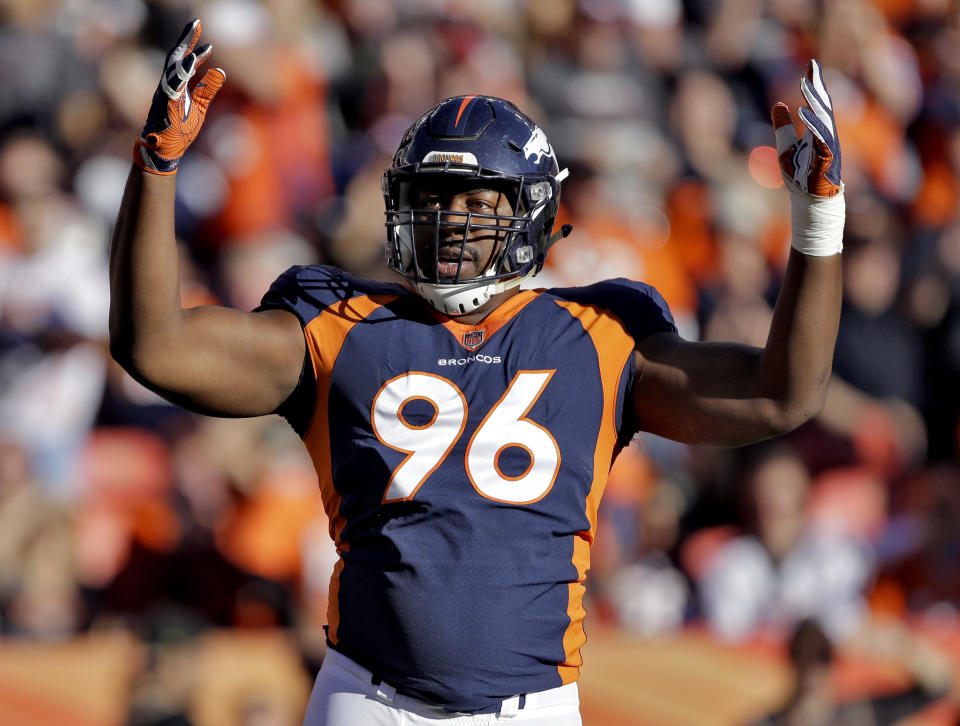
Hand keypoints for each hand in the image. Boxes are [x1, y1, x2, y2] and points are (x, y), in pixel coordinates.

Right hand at [133, 19, 224, 174]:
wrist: (163, 152)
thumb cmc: (178, 130)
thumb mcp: (200, 108)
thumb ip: (208, 90)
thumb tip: (221, 72)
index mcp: (176, 86)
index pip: (184, 61)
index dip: (194, 47)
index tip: (207, 39)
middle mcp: (167, 86)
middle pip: (175, 57)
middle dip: (186, 39)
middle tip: (196, 22)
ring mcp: (164, 95)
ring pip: (172, 69)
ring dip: (184, 54)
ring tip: (196, 39)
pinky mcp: (165, 105)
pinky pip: (172, 86)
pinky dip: (181, 73)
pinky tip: (190, 62)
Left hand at [772, 59, 841, 197]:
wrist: (810, 201)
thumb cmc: (800, 176)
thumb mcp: (786, 147)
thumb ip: (783, 127)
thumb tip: (779, 104)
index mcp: (818, 130)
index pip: (817, 102)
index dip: (814, 84)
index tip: (811, 65)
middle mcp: (826, 134)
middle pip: (823, 105)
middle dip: (817, 86)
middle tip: (811, 65)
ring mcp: (828, 146)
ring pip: (823, 118)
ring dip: (814, 101)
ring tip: (805, 84)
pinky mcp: (826, 159)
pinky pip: (820, 138)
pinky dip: (812, 125)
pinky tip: (804, 112)